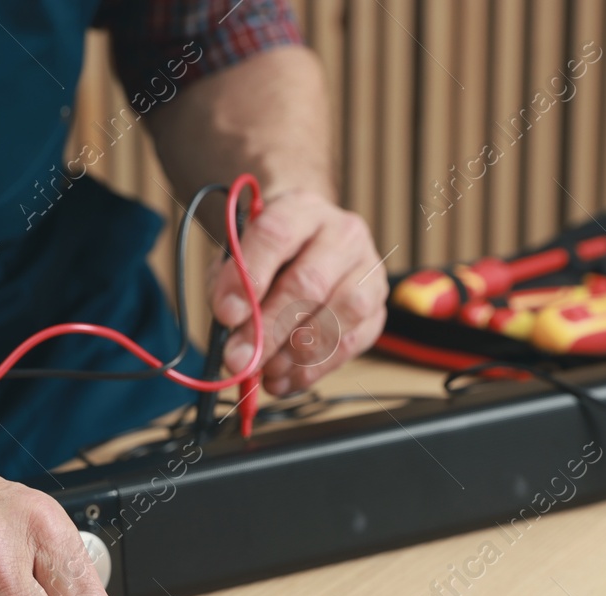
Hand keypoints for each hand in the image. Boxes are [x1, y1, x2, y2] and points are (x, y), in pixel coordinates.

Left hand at [209, 188, 387, 395]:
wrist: (306, 246)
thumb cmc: (269, 255)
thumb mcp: (238, 256)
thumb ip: (230, 286)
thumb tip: (233, 330)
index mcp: (301, 209)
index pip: (276, 236)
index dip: (250, 278)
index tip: (227, 315)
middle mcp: (342, 233)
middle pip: (309, 282)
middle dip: (269, 329)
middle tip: (241, 359)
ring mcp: (368, 269)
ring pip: (340, 313)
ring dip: (296, 352)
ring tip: (265, 370)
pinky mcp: (378, 306)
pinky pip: (352, 342)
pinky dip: (314, 368)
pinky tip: (285, 377)